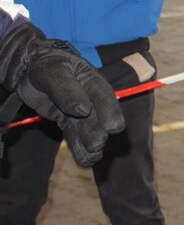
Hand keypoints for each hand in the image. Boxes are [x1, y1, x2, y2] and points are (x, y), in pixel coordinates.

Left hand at [0, 23, 124, 165]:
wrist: (30, 69)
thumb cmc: (46, 65)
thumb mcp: (53, 72)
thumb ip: (66, 90)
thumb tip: (83, 110)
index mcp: (92, 80)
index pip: (103, 96)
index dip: (110, 112)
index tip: (112, 128)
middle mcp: (90, 96)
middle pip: (98, 116)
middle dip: (98, 132)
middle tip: (96, 145)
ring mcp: (81, 110)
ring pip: (87, 128)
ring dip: (91, 144)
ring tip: (91, 158)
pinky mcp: (69, 120)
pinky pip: (75, 134)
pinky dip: (79, 147)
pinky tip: (84, 159)